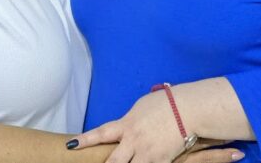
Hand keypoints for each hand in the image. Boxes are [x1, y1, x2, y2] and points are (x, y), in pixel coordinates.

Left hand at [70, 92, 240, 162]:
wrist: (189, 109)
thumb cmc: (168, 103)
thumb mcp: (142, 107)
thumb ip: (130, 119)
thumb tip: (125, 126)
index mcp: (127, 124)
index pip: (100, 133)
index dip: (84, 140)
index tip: (70, 145)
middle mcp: (133, 141)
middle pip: (112, 162)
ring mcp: (147, 154)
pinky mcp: (161, 161)